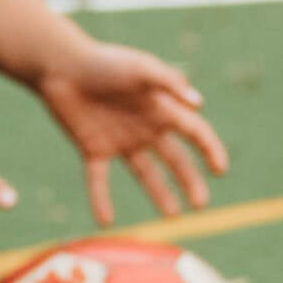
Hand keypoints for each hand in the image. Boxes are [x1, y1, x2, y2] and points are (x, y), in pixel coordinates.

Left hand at [35, 39, 225, 225]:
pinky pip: (99, 180)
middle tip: (201, 205)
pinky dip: (101, 200)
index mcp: (162, 108)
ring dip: (160, 194)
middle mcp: (146, 128)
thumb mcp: (141, 68)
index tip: (220, 170)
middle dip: (190, 182)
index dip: (210, 149)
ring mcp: (121, 141)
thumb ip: (169, 82)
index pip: (195, 132)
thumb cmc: (106, 61)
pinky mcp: (94, 149)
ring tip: (172, 217)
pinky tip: (106, 221)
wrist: (62, 65)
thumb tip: (199, 103)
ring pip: (145, 174)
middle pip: (175, 160)